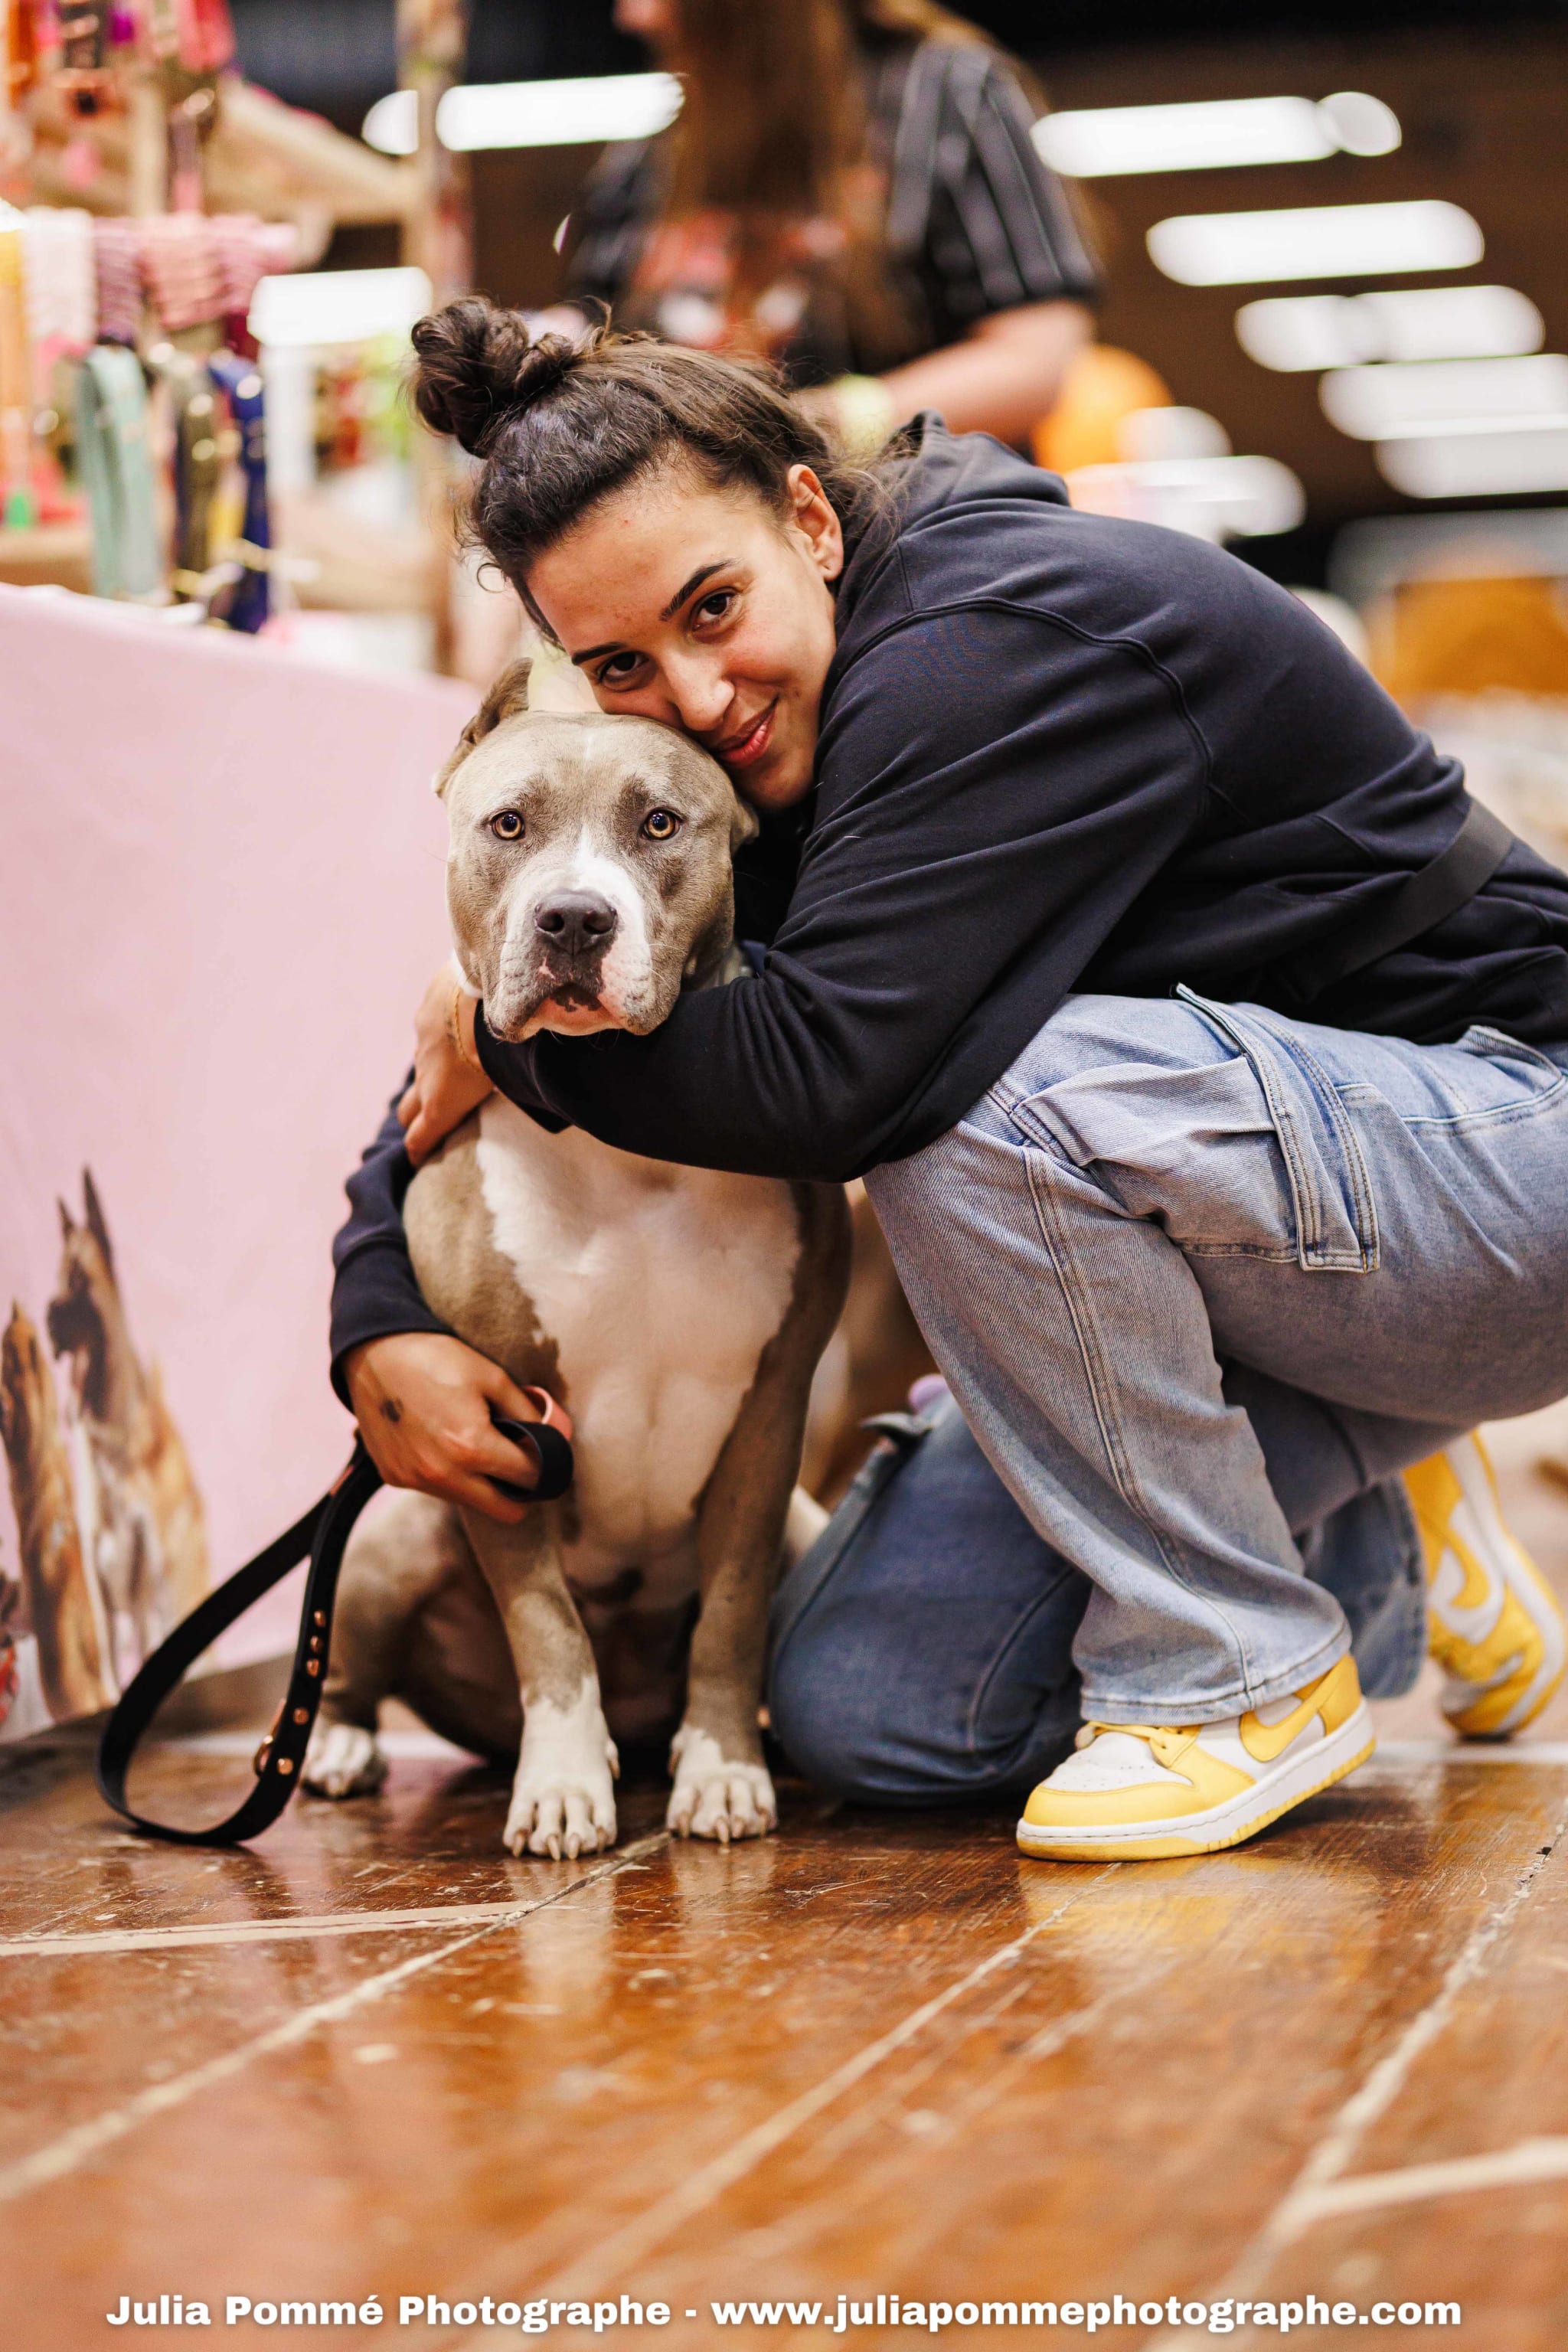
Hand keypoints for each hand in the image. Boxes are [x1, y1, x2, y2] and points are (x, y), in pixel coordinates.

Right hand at [345, 1332, 571, 1523]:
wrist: (373, 1353)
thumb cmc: (436, 1358)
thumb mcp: (492, 1376)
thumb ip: (527, 1411)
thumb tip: (555, 1434)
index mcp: (471, 1448)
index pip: (529, 1478)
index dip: (545, 1464)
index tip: (545, 1452)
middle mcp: (442, 1474)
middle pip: (504, 1511)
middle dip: (519, 1488)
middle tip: (519, 1460)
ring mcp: (415, 1480)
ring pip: (469, 1501)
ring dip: (481, 1482)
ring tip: (473, 1441)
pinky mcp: (395, 1478)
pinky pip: (437, 1489)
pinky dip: (449, 1474)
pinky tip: (441, 1441)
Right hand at [398, 962, 493, 1166]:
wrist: (486, 994)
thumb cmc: (507, 1049)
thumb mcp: (513, 1082)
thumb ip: (512, 1095)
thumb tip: (539, 1101)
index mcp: (441, 1102)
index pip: (418, 1138)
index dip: (418, 1153)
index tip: (420, 1163)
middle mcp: (424, 1075)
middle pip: (407, 1110)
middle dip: (413, 1120)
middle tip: (425, 1125)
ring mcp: (422, 1043)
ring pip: (420, 1066)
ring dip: (430, 1074)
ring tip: (448, 1072)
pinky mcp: (426, 1013)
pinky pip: (429, 1031)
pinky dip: (440, 1037)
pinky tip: (457, 1027)